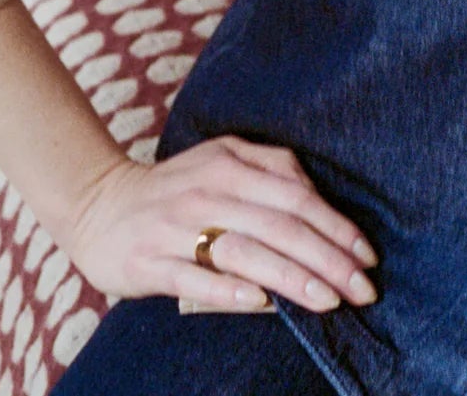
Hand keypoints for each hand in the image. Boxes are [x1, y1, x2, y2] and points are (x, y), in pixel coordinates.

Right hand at [63, 133, 379, 312]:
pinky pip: (195, 278)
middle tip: (363, 289)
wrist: (99, 203)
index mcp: (231, 163)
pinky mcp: (150, 260)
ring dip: (292, 277)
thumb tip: (317, 198)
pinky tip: (261, 305)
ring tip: (329, 301)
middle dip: (327, 258)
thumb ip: (270, 169)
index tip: (367, 257)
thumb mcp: (223, 160)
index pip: (296, 195)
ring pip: (245, 252)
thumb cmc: (177, 188)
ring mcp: (177, 226)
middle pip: (279, 225)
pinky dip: (229, 291)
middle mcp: (207, 191)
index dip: (336, 226)